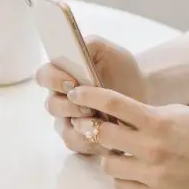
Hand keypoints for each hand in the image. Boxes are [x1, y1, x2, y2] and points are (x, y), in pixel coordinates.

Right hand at [35, 36, 146, 155]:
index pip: (43, 76)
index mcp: (63, 74)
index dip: (53, 80)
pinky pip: (75, 144)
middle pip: (51, 106)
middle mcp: (62, 98)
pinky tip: (105, 140)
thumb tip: (75, 48)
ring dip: (80, 126)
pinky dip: (89, 143)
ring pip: (62, 128)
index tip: (72, 82)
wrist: (145, 93)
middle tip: (89, 107)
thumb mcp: (111, 51)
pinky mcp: (81, 138)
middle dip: (70, 107)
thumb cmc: (123, 70)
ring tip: (100, 122)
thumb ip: (91, 44)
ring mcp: (70, 120)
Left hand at [67, 86, 188, 188]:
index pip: (112, 103)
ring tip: (120, 148)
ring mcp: (153, 174)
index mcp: (158, 122)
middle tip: (92, 123)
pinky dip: (123, 176)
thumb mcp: (180, 113)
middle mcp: (152, 148)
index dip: (89, 95)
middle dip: (93, 126)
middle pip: (101, 135)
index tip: (77, 92)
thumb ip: (150, 115)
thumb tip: (121, 115)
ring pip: (107, 164)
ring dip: (109, 154)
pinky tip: (132, 168)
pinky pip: (122, 186)